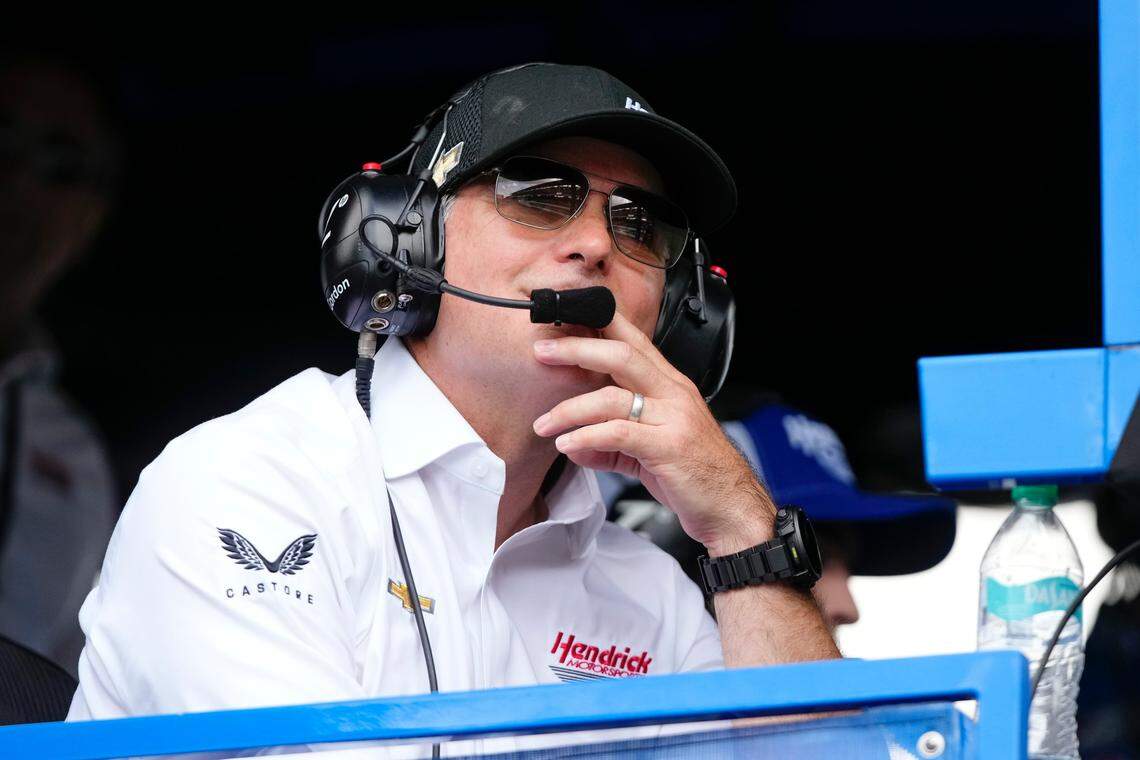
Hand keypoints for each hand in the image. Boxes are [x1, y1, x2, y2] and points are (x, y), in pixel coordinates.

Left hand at [531, 311, 775, 551]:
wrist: (731, 507)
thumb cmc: (695, 475)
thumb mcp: (647, 451)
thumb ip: (610, 444)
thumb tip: (572, 444)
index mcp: (670, 385)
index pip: (634, 340)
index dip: (600, 323)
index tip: (565, 317)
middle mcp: (673, 393)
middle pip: (621, 354)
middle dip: (577, 349)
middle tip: (543, 352)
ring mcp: (673, 418)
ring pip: (612, 397)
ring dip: (569, 409)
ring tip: (544, 424)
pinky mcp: (668, 447)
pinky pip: (618, 433)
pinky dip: (586, 437)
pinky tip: (567, 445)